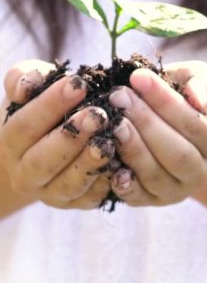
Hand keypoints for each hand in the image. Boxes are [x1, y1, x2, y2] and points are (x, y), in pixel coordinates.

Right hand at [0, 60, 113, 209]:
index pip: (25, 125)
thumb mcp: (27, 89)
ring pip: (68, 184)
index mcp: (10, 143)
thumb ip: (24, 79)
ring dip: (90, 163)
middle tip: (98, 115)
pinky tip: (120, 163)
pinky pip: (89, 198)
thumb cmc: (37, 109)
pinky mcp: (73, 203)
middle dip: (72, 137)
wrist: (41, 146)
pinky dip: (105, 182)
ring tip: (109, 140)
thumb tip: (29, 84)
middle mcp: (25, 174)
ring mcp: (49, 193)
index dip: (50, 105)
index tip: (78, 84)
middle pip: (44, 160)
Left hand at [109, 61, 206, 206]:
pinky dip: (125, 185)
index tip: (138, 77)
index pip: (194, 124)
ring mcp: (177, 189)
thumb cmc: (184, 98)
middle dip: (145, 122)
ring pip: (156, 175)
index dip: (165, 101)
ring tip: (114, 122)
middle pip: (176, 153)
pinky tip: (113, 167)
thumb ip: (200, 84)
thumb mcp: (197, 81)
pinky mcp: (153, 199)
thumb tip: (195, 97)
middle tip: (119, 97)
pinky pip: (139, 197)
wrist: (175, 128)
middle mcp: (201, 171)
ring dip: (133, 148)